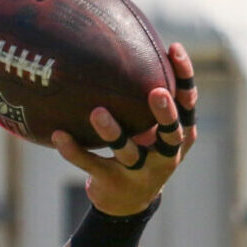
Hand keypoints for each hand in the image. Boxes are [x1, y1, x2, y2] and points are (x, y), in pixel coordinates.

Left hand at [50, 42, 197, 215]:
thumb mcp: (148, 127)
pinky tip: (58, 135)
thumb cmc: (140, 151)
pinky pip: (91, 164)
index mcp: (180, 136)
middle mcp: (166, 155)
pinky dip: (74, 150)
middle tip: (156, 92)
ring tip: (97, 112)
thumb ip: (142, 97)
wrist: (126, 204)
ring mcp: (141, 173)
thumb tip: (122, 42)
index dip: (184, 77)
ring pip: (128, 151)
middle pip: (171, 133)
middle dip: (165, 113)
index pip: (188, 104)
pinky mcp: (114, 183)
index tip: (173, 48)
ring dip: (113, 132)